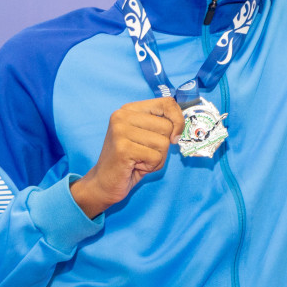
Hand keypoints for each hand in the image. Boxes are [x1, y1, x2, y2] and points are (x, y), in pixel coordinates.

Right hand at [71, 98, 184, 218]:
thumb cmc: (130, 161)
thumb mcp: (147, 137)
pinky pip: (155, 157)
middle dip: (163, 146)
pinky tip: (136, 166)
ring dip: (157, 158)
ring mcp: (120, 131)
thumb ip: (162, 125)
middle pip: (167, 126)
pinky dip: (151, 166)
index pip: (167, 103)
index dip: (178, 120)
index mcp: (129, 109)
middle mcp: (122, 116)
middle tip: (145, 153)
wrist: (104, 183)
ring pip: (163, 143)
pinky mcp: (122, 148)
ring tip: (140, 160)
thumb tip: (182, 124)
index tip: (175, 136)